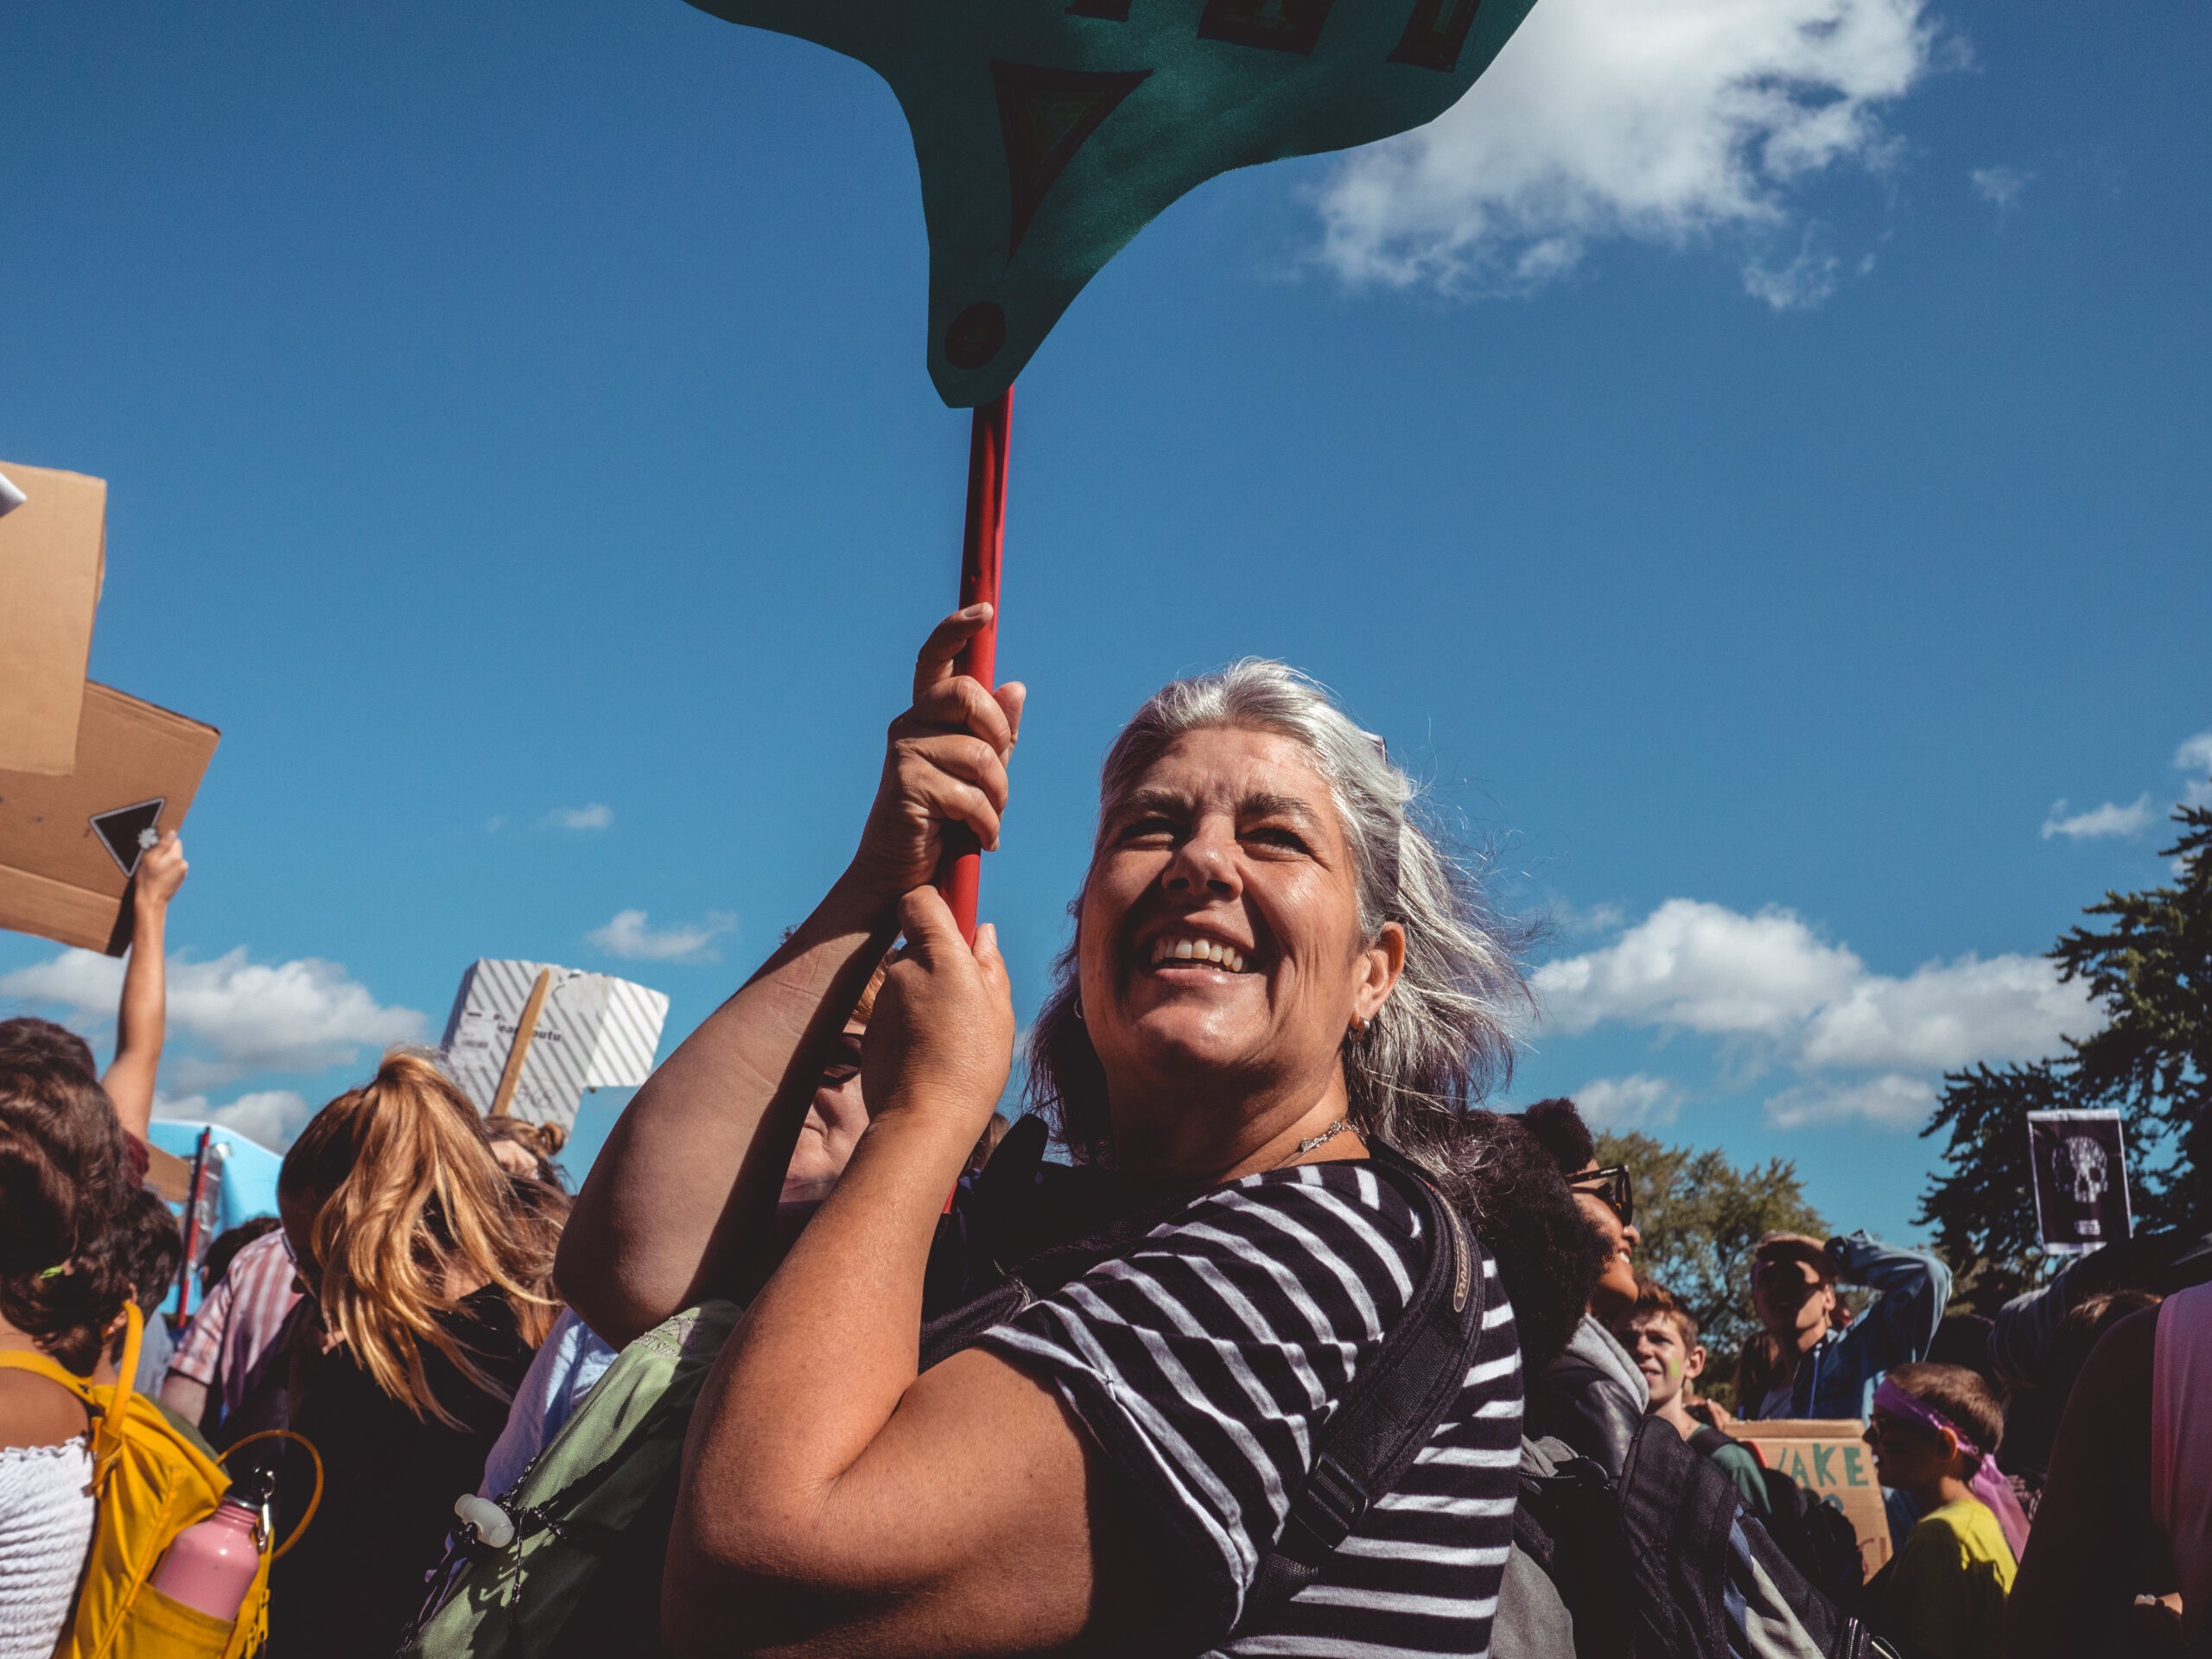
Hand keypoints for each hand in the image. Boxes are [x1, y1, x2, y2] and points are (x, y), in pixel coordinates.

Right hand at [135, 831, 187, 910]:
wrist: (152, 901)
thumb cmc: (147, 880)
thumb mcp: (149, 859)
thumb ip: (162, 845)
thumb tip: (172, 832)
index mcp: (176, 857)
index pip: (175, 841)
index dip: (163, 844)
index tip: (154, 851)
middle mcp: (183, 864)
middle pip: (175, 850)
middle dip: (165, 853)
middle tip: (153, 863)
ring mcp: (183, 872)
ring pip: (174, 860)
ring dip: (166, 862)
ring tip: (155, 871)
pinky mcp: (181, 879)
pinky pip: (174, 868)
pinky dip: (168, 870)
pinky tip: (159, 876)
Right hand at [846, 608, 1025, 909]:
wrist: (902, 875)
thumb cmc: (944, 823)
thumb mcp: (980, 775)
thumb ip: (996, 734)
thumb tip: (1015, 686)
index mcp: (928, 716)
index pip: (937, 660)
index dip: (957, 629)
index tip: (983, 611)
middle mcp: (911, 724)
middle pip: (969, 694)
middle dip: (999, 736)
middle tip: (998, 781)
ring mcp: (905, 751)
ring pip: (981, 753)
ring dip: (997, 797)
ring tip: (985, 820)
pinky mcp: (906, 784)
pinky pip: (971, 795)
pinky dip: (987, 824)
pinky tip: (979, 839)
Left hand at [860, 887, 1014, 1133]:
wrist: (925, 1119)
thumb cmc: (971, 1064)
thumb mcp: (999, 1009)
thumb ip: (989, 962)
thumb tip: (982, 932)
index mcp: (938, 955)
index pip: (921, 899)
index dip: (937, 901)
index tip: (956, 915)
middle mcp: (902, 969)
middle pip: (919, 945)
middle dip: (941, 961)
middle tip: (969, 997)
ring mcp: (882, 998)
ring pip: (909, 980)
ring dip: (928, 996)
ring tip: (952, 1035)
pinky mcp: (871, 1025)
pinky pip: (897, 1010)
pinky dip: (912, 1022)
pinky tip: (931, 1051)